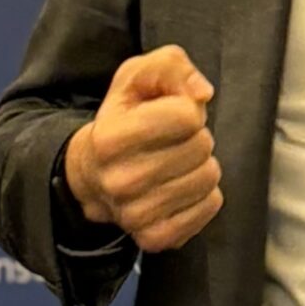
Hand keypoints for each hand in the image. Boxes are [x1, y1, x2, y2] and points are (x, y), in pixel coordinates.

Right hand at [64, 44, 221, 251]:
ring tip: (176, 163)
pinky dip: (205, 194)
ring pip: (209, 177)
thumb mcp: (139, 77)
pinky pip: (210, 206)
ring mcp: (135, 215)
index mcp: (110, 138)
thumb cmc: (125, 119)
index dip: (187, 109)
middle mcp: (119, 181)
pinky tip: (181, 187)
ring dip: (201, 165)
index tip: (170, 113)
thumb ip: (172, 68)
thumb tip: (202, 95)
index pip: (187, 116)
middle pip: (201, 147)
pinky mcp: (155, 238)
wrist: (94, 174)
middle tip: (173, 141)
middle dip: (196, 137)